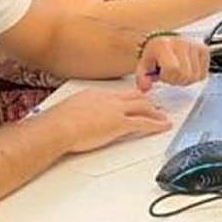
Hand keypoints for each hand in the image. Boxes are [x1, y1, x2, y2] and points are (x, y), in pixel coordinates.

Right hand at [46, 88, 171, 153]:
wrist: (57, 127)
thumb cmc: (56, 123)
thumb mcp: (69, 111)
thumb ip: (80, 112)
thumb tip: (77, 119)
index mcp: (95, 94)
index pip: (119, 94)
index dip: (130, 98)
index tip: (135, 100)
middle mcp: (109, 99)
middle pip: (135, 97)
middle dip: (147, 102)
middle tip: (156, 106)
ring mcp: (116, 110)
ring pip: (144, 107)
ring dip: (156, 112)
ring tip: (164, 117)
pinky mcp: (120, 124)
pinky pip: (144, 122)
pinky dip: (157, 124)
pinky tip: (164, 126)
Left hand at [136, 35, 209, 90]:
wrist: (164, 41)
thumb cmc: (154, 54)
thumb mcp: (144, 65)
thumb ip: (142, 78)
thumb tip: (145, 87)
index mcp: (163, 45)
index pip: (174, 69)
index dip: (168, 77)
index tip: (162, 74)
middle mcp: (181, 42)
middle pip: (186, 75)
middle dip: (177, 79)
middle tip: (170, 74)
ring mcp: (194, 45)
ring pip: (196, 76)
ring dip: (187, 79)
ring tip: (179, 71)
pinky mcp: (204, 50)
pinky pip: (203, 73)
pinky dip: (196, 75)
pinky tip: (188, 69)